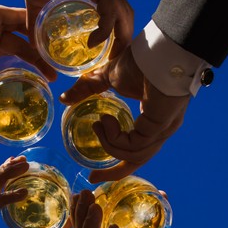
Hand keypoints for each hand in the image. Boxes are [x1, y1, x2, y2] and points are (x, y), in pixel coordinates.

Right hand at [0, 4, 56, 128]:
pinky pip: (18, 16)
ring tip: (55, 61)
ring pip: (23, 30)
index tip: (43, 81)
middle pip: (22, 44)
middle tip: (55, 76)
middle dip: (39, 59)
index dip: (28, 65)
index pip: (12, 53)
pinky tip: (47, 38)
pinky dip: (34, 25)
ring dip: (40, 43)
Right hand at [16, 0, 132, 58]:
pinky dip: (105, 30)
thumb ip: (36, 21)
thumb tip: (32, 42)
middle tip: (112, 60)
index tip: (105, 53)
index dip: (115, 33)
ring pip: (123, 15)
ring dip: (120, 38)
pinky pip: (109, 13)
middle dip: (123, 39)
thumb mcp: (37, 1)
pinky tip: (94, 43)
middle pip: (125, 15)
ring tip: (109, 57)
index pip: (115, 12)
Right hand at [62, 47, 189, 181]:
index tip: (95, 172)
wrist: (156, 49)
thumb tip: (64, 98)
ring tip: (98, 124)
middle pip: (138, 162)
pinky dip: (115, 139)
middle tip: (92, 178)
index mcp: (154, 120)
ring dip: (109, 144)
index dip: (117, 161)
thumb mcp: (108, 76)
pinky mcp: (159, 127)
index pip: (138, 150)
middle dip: (114, 172)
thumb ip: (88, 89)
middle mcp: (161, 129)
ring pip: (133, 155)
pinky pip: (133, 146)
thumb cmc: (141, 59)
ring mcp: (163, 130)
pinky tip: (106, 121)